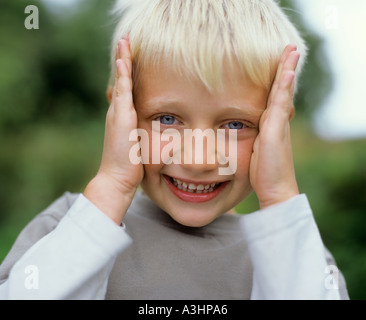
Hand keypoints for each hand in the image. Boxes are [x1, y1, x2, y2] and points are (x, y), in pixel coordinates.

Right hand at [84, 35, 143, 223]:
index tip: (130, 57)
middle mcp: (117, 112)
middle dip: (123, 60)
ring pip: (121, 81)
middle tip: (125, 41)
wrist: (117, 178)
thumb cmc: (129, 166)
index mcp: (123, 117)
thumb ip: (140, 135)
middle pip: (121, 80)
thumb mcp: (137, 146)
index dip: (128, 72)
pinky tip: (124, 60)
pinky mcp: (120, 117)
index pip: (126, 89)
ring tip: (124, 42)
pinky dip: (123, 75)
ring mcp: (117, 113)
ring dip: (122, 60)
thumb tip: (148, 133)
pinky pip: (123, 91)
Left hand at [249, 44, 299, 208]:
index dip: (278, 79)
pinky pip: (280, 105)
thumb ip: (252, 137)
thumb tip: (240, 130)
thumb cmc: (263, 173)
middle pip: (282, 89)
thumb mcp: (254, 150)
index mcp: (270, 125)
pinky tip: (287, 73)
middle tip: (291, 49)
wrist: (275, 189)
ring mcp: (278, 125)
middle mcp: (277, 122)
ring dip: (287, 71)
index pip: (274, 96)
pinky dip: (284, 88)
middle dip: (285, 68)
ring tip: (292, 51)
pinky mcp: (275, 131)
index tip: (281, 63)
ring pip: (283, 92)